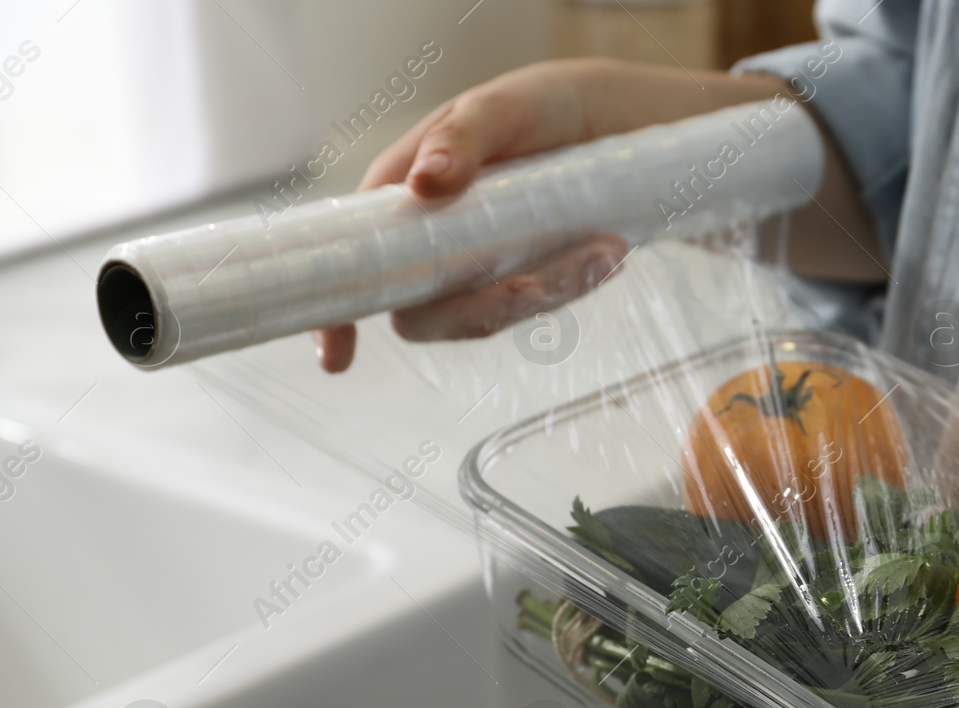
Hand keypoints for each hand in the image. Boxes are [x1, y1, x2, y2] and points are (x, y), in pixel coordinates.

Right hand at [312, 58, 795, 371]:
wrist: (622, 123)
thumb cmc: (550, 104)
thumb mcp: (510, 104)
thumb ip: (465, 136)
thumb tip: (425, 183)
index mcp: (405, 188)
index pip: (355, 254)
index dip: (339, 306)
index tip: (336, 354)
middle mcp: (433, 235)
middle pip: (424, 310)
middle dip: (484, 308)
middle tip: (540, 282)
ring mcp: (479, 263)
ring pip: (486, 314)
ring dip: (546, 293)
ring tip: (605, 249)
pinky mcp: (527, 277)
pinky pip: (537, 306)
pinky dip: (572, 287)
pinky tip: (608, 254)